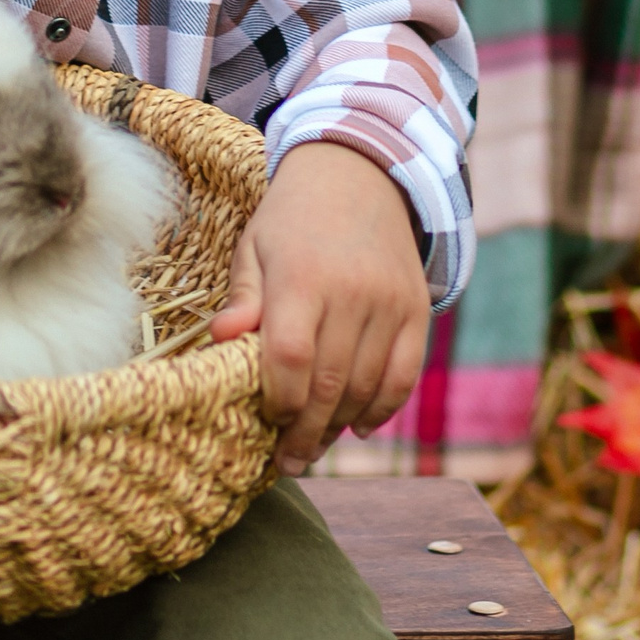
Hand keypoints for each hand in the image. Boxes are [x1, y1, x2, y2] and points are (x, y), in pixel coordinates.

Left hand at [208, 142, 430, 475]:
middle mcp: (352, 293)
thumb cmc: (292, 220)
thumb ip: (243, 299)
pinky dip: (382, 409)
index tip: (264, 421)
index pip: (290, 357)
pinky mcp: (417, 310)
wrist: (361, 176)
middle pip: (330, 383)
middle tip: (288, 462)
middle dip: (305, 432)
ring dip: (340, 428)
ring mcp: (390, 303)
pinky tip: (357, 427)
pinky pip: (403, 376)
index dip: (278, 399)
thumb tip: (222, 342)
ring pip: (367, 388)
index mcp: (302, 278)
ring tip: (314, 447)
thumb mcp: (255, 248)